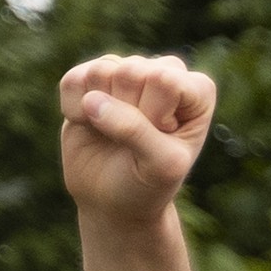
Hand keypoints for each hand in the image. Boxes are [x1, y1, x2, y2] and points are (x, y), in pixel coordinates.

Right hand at [57, 53, 216, 226]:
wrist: (113, 200)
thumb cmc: (148, 183)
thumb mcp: (160, 166)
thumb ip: (136, 131)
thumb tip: (92, 100)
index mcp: (198, 91)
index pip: (164, 80)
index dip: (154, 115)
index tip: (161, 140)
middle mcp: (164, 73)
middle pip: (130, 72)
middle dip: (126, 114)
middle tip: (135, 140)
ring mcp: (125, 71)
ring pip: (99, 72)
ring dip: (99, 112)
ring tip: (114, 133)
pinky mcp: (89, 79)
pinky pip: (72, 81)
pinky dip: (73, 111)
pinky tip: (90, 125)